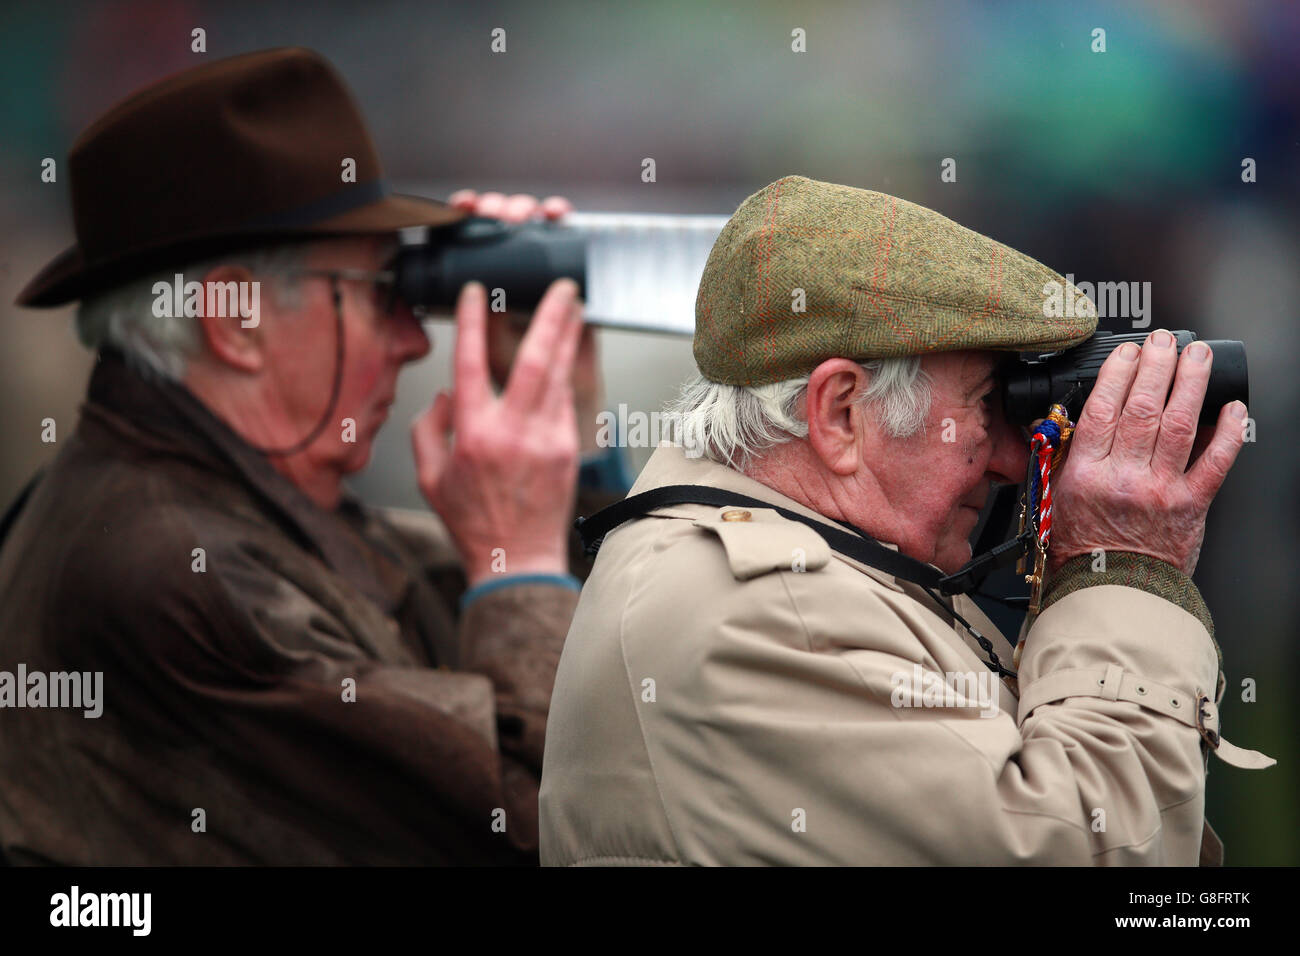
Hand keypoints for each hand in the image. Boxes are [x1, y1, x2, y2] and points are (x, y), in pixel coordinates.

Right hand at [411, 279, 583, 586]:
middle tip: (565, 287)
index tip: (475, 293)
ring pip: (560, 375)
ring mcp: (547, 438)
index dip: (470, 322)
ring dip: (568, 338)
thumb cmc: (471, 521)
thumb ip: (428, 429)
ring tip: (576, 308)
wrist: (516, 559)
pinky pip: (565, 402)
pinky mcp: (568, 449)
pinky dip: (566, 377)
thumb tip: (447, 394)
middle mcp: (513, 430)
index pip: (468, 363)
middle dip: (551, 317)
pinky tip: (568, 358)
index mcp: (474, 433)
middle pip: (535, 359)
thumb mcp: (429, 476)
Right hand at [1046, 330, 1247, 576]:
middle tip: (1163, 341)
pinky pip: (1216, 462)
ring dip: (1191, 383)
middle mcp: (1125, 478)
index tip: (1127, 352)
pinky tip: (1232, 408)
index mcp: (1086, 474)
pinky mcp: (1192, 504)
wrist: (1112, 589)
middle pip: (1144, 407)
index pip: (1103, 409)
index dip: (1118, 372)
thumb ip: (1067, 455)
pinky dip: (1228, 432)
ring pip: (1180, 424)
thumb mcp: (1056, 496)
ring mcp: (1161, 489)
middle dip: (1157, 365)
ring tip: (1196, 356)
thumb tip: (1076, 416)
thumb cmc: (1081, 548)